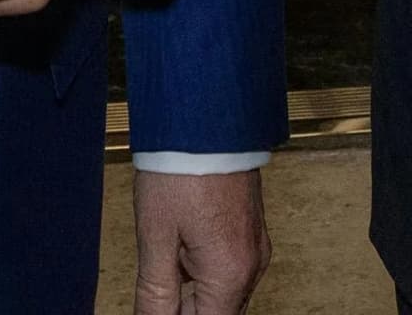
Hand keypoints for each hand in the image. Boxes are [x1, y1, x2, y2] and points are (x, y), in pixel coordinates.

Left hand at [133, 167, 266, 314]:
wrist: (207, 115)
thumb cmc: (180, 168)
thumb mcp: (155, 238)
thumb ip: (156, 295)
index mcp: (230, 274)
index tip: (156, 308)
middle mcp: (252, 266)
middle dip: (187, 312)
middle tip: (156, 295)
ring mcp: (256, 247)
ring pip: (226, 295)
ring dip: (195, 295)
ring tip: (164, 266)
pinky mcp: (252, 230)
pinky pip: (231, 270)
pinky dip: (206, 275)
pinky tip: (180, 253)